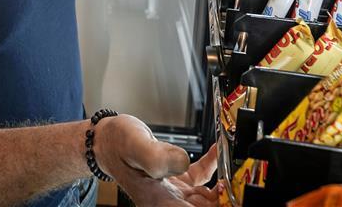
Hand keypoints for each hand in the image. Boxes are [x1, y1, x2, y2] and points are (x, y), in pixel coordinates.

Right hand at [93, 116, 220, 206]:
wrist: (106, 140)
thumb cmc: (115, 143)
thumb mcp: (134, 145)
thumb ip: (157, 157)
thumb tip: (183, 162)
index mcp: (159, 202)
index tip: (230, 196)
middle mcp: (168, 202)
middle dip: (224, 199)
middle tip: (235, 181)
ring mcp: (174, 192)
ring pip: (209, 199)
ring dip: (222, 186)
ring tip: (229, 164)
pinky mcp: (177, 179)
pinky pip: (202, 178)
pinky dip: (213, 165)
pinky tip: (217, 150)